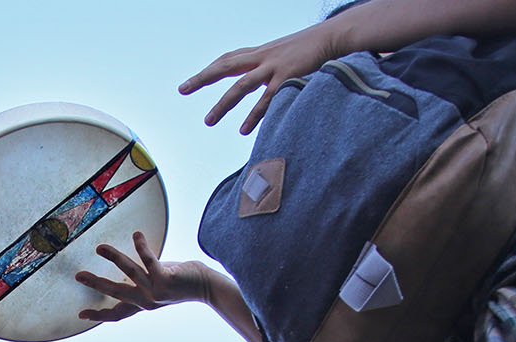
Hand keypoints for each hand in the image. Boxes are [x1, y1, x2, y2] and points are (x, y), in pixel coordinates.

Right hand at [76, 231, 211, 322]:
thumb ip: (139, 281)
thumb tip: (121, 272)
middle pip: (116, 294)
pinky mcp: (165, 279)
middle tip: (78, 276)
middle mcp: (147, 301)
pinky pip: (149, 261)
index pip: (117, 315)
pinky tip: (136, 235)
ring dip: (114, 259)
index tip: (80, 315)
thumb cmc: (179, 281)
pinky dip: (141, 247)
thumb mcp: (155, 284)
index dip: (98, 316)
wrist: (205, 286)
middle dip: (96, 284)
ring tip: (100, 248)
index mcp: (142, 304)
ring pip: (130, 273)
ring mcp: (156, 291)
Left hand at [179, 23, 337, 133]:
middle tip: (182, 89)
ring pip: (241, 86)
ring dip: (223, 104)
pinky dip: (254, 115)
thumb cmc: (311, 49)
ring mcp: (273, 67)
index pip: (228, 59)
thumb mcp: (285, 55)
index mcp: (260, 52)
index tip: (192, 82)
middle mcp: (262, 57)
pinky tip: (243, 130)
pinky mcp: (287, 77)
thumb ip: (271, 67)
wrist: (333, 37)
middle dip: (203, 78)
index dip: (210, 69)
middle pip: (225, 66)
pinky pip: (267, 99)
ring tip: (208, 120)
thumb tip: (264, 83)